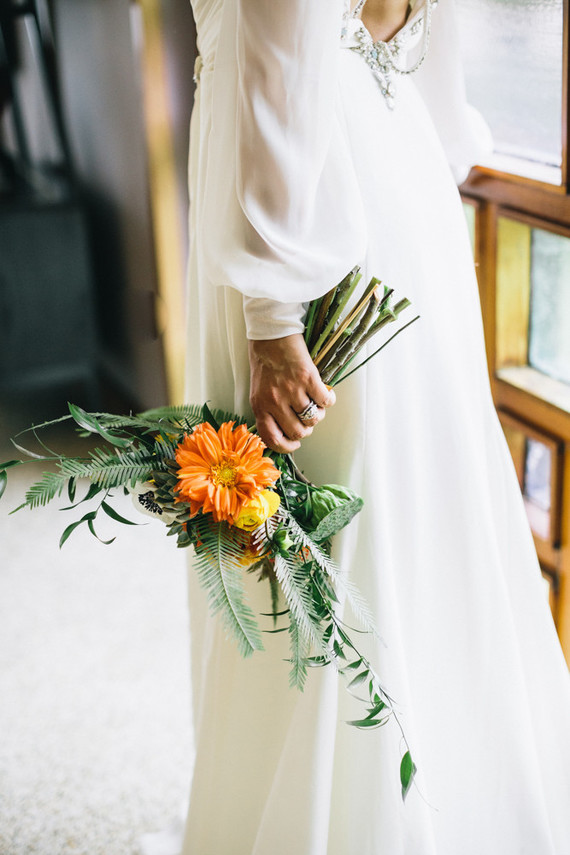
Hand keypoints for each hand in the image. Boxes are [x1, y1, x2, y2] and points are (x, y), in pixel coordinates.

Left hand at [248, 334, 335, 452]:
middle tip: (306, 417)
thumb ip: (269, 411)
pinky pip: (325, 401)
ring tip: (315, 403)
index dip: (287, 447)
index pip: (273, 439)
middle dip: (306, 429)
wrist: (271, 334)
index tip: (294, 443)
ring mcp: (292, 390)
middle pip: (298, 432)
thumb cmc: (265, 362)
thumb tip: (286, 432)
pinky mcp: (308, 378)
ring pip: (313, 419)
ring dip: (318, 414)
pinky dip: (328, 400)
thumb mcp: (259, 391)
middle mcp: (275, 401)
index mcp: (260, 406)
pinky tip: (325, 393)